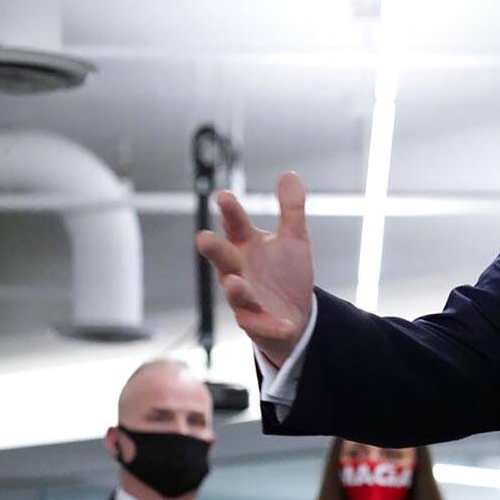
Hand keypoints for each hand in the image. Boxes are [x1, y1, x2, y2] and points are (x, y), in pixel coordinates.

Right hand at [195, 172, 314, 366]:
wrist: (296, 317)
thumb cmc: (286, 275)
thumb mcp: (294, 239)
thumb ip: (291, 209)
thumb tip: (289, 173)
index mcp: (247, 246)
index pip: (236, 225)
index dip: (230, 212)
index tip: (223, 196)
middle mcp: (240, 271)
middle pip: (223, 259)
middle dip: (215, 249)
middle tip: (203, 238)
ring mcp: (245, 299)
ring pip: (235, 293)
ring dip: (234, 288)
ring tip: (235, 282)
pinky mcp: (257, 324)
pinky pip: (261, 325)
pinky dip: (271, 325)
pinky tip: (286, 323)